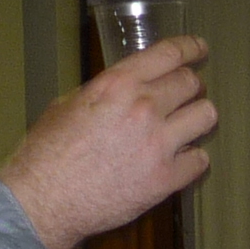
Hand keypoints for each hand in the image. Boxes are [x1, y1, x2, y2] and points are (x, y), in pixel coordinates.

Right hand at [0, 36, 216, 248]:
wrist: (43, 201)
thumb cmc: (46, 155)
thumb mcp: (68, 105)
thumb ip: (105, 92)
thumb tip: (124, 90)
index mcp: (119, 84)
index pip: (170, 54)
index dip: (191, 47)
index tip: (200, 49)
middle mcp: (144, 107)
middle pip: (191, 83)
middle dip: (191, 87)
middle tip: (186, 96)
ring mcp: (158, 144)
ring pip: (206, 116)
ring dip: (197, 119)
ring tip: (186, 128)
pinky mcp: (165, 179)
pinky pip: (200, 161)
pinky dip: (193, 160)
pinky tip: (180, 161)